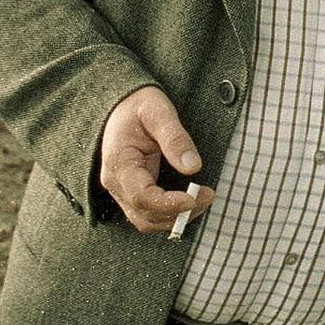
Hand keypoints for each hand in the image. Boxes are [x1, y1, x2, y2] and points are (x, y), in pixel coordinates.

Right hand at [99, 86, 214, 234]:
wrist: (122, 104)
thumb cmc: (139, 104)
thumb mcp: (158, 111)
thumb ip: (174, 138)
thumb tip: (193, 166)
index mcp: (119, 162)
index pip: (142, 196)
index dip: (169, 204)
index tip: (195, 198)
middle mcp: (116, 182)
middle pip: (145, 215)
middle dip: (178, 213)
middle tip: (208, 195)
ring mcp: (122, 190)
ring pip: (146, 220)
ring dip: (176, 217)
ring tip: (203, 198)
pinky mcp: (132, 192)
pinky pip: (148, 214)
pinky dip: (170, 214)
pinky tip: (191, 201)